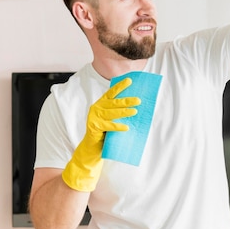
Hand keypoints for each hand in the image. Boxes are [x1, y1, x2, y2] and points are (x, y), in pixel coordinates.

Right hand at [61, 77, 139, 191]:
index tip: (130, 80)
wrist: (91, 148)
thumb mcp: (110, 119)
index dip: (120, 86)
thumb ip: (117, 112)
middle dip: (127, 101)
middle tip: (138, 101)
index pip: (111, 93)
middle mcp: (96, 108)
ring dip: (124, 112)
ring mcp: (94, 117)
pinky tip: (126, 128)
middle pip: (114, 103)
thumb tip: (135, 106)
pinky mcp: (94, 127)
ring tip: (135, 112)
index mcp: (100, 104)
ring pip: (112, 113)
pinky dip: (118, 127)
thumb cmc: (103, 132)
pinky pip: (109, 126)